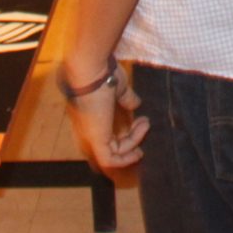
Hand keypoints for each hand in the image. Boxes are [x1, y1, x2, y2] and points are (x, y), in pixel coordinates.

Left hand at [62, 64, 148, 179]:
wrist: (92, 72)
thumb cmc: (102, 76)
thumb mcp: (118, 88)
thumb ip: (126, 98)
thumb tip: (136, 104)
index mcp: (89, 117)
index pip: (104, 134)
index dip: (123, 133)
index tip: (140, 122)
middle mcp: (86, 130)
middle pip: (108, 146)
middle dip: (129, 143)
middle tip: (145, 129)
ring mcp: (89, 137)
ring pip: (113, 152)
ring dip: (133, 143)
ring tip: (146, 125)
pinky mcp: (95, 141)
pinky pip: (110, 160)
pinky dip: (125, 159)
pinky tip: (138, 151)